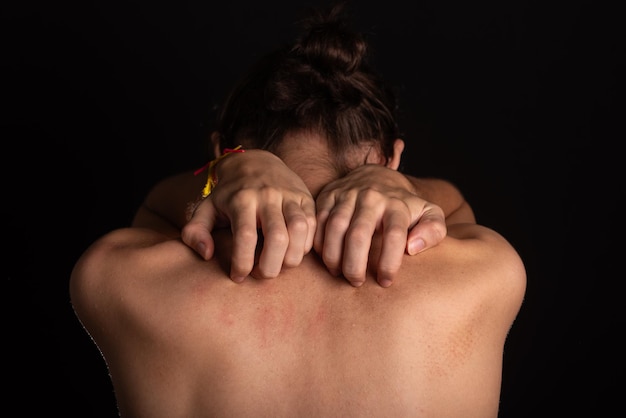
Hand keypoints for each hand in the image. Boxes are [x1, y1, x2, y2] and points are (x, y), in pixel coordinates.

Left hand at [181, 150, 316, 281]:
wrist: (256, 162)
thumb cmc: (229, 194)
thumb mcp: (206, 208)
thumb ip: (195, 232)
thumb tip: (207, 254)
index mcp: (241, 199)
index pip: (245, 237)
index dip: (243, 263)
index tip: (238, 277)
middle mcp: (267, 195)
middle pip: (277, 238)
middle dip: (270, 267)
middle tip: (261, 275)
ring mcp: (289, 195)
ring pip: (299, 231)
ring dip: (291, 258)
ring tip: (279, 266)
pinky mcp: (305, 198)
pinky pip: (312, 226)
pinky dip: (305, 246)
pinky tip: (291, 252)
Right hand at [314, 164, 445, 287]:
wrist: (377, 176)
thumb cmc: (404, 206)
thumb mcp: (429, 213)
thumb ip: (433, 231)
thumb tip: (413, 248)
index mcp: (397, 204)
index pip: (394, 236)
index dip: (389, 263)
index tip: (385, 281)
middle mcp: (371, 197)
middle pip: (359, 235)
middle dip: (355, 265)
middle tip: (356, 282)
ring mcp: (347, 195)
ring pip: (335, 228)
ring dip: (333, 256)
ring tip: (338, 274)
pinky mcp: (328, 196)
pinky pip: (318, 222)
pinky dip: (319, 243)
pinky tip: (326, 258)